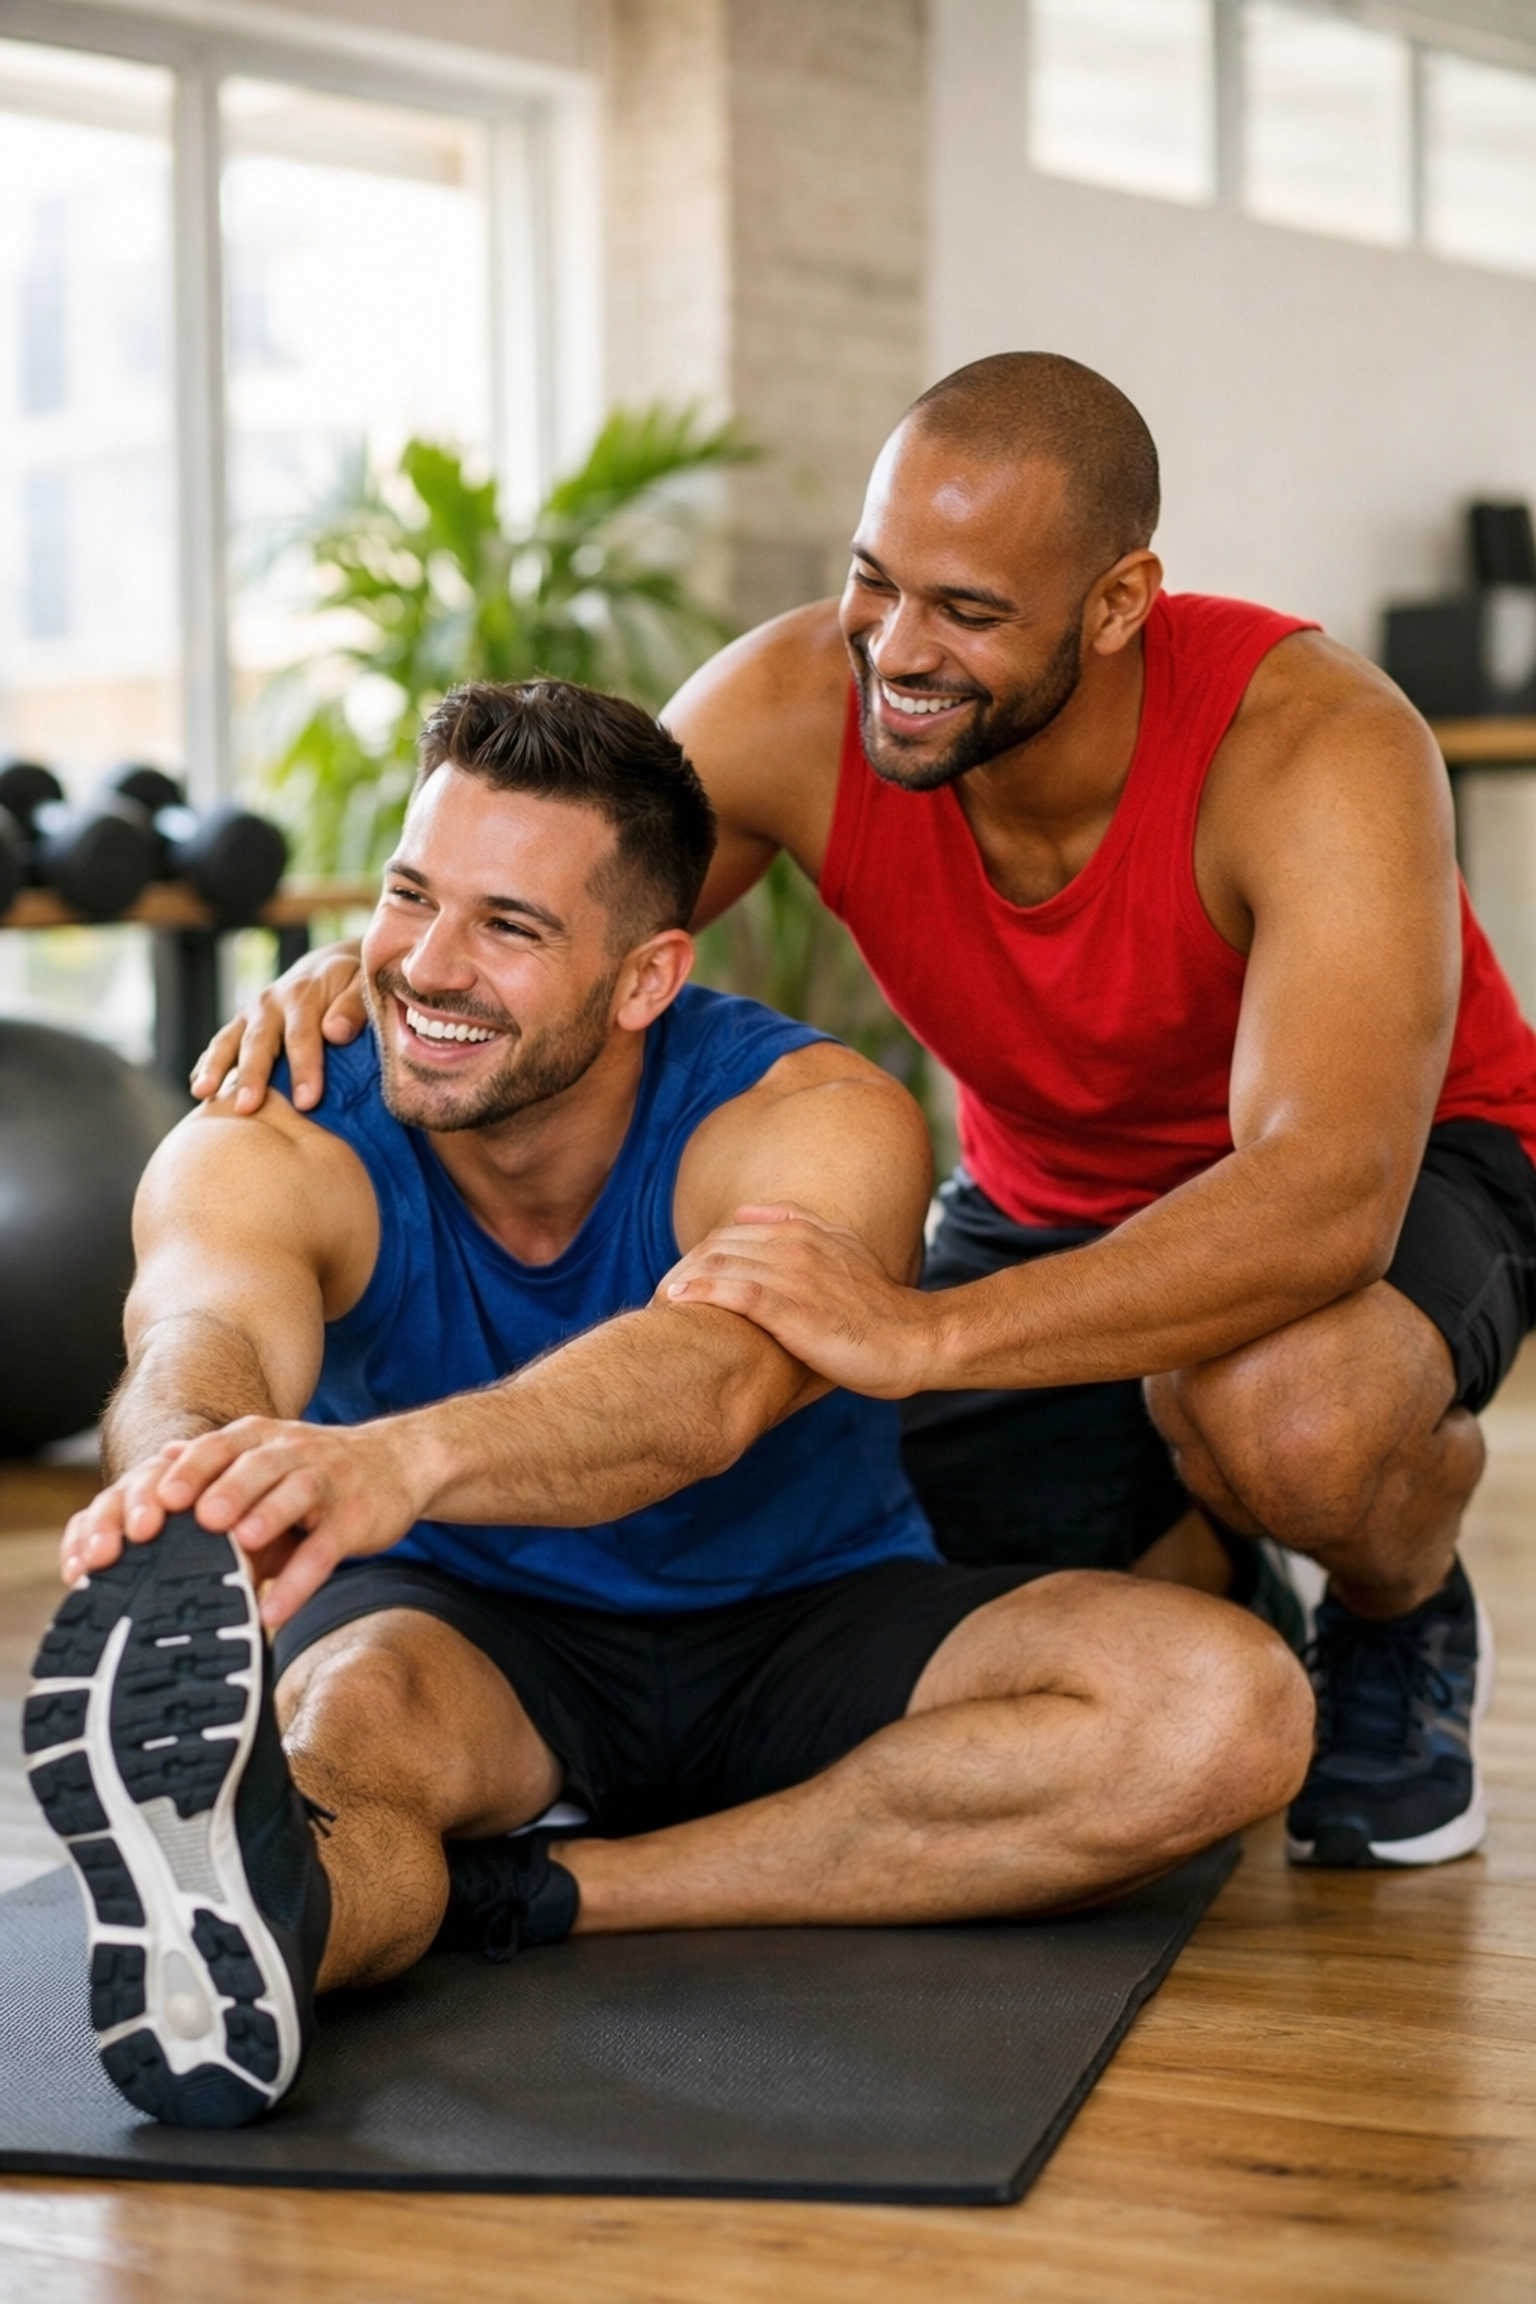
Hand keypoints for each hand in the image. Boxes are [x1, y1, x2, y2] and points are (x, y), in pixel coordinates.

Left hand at [62, 1419, 427, 1628]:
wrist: (397, 1463)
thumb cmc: (315, 1474)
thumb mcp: (265, 1461)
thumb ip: (213, 1468)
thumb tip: (154, 1468)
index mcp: (262, 1440)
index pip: (220, 1447)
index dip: (190, 1471)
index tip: (158, 1499)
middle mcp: (294, 1452)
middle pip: (257, 1465)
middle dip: (229, 1488)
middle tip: (201, 1517)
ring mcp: (329, 1481)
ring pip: (297, 1493)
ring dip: (269, 1516)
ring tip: (243, 1544)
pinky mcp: (356, 1517)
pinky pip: (327, 1547)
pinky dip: (302, 1579)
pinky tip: (277, 1608)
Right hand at [190, 941, 366, 1113]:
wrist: (326, 968)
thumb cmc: (351, 986)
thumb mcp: (362, 985)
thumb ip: (354, 1007)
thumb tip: (337, 1032)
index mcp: (303, 994)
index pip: (302, 1035)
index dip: (304, 1068)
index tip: (307, 1102)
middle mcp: (270, 1002)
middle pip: (259, 1042)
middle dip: (254, 1076)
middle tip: (249, 1108)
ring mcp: (250, 1015)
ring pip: (228, 1041)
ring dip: (215, 1067)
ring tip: (202, 1093)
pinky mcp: (240, 1026)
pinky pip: (220, 1045)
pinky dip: (206, 1066)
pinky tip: (198, 1089)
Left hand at [665, 1203, 942, 1398]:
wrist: (913, 1341)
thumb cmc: (875, 1309)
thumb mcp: (843, 1252)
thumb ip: (801, 1227)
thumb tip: (749, 1213)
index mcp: (806, 1231)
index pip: (733, 1230)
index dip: (700, 1251)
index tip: (679, 1276)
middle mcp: (796, 1246)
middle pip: (718, 1245)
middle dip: (683, 1265)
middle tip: (657, 1292)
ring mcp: (794, 1276)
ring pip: (720, 1264)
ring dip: (682, 1279)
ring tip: (656, 1298)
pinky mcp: (793, 1310)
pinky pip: (735, 1292)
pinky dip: (700, 1293)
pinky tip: (676, 1300)